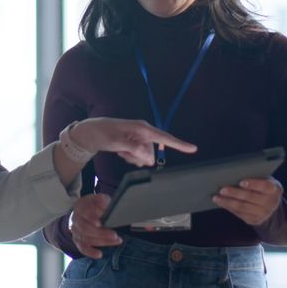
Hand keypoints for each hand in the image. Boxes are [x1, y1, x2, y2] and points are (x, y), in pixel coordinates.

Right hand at [67, 194, 120, 258]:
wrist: (85, 212)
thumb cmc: (95, 205)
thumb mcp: (99, 199)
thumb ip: (101, 200)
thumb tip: (103, 201)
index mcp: (80, 206)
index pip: (83, 212)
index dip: (91, 217)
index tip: (100, 223)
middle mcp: (75, 219)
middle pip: (85, 228)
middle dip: (101, 233)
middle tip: (115, 235)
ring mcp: (75, 230)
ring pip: (87, 238)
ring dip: (102, 241)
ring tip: (117, 240)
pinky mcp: (78, 240)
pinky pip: (82, 248)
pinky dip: (90, 252)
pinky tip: (99, 254)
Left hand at [72, 118, 196, 166]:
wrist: (93, 132)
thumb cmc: (104, 133)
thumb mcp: (116, 142)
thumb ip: (133, 149)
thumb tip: (148, 157)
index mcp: (143, 129)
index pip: (164, 138)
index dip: (179, 144)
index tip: (193, 149)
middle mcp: (144, 133)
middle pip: (152, 153)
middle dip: (139, 157)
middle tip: (123, 152)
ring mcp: (140, 139)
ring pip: (146, 157)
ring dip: (133, 158)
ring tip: (121, 151)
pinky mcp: (136, 143)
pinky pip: (140, 156)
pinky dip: (131, 157)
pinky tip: (122, 151)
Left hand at [213, 177, 282, 225]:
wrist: (271, 205)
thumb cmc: (264, 187)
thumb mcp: (265, 180)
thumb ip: (255, 176)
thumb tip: (234, 172)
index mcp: (274, 189)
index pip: (264, 186)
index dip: (253, 184)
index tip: (241, 182)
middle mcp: (270, 202)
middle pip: (250, 197)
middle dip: (235, 193)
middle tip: (222, 189)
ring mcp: (263, 213)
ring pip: (243, 207)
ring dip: (228, 202)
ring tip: (217, 197)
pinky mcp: (255, 220)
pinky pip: (240, 214)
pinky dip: (229, 207)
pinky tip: (221, 203)